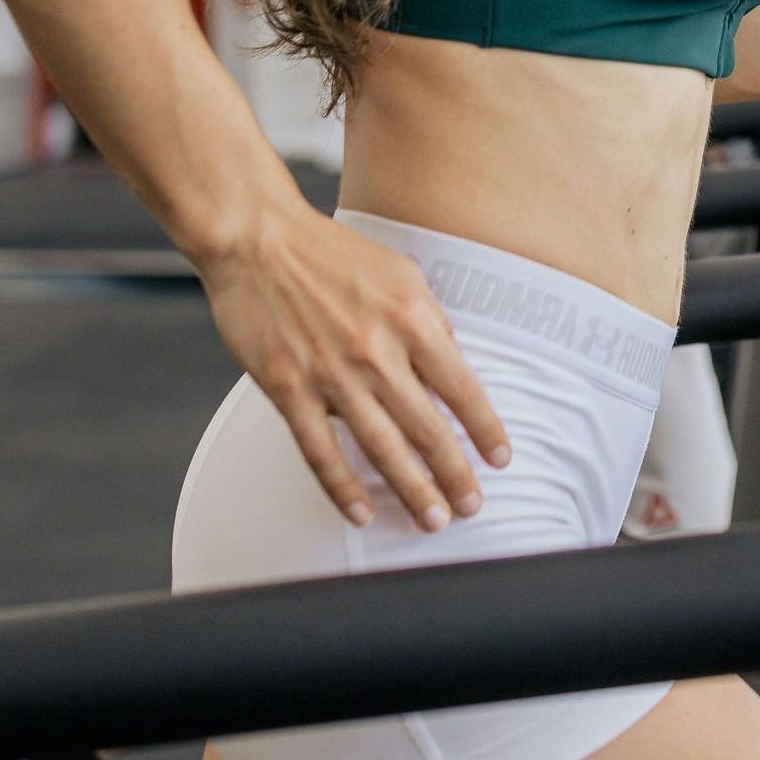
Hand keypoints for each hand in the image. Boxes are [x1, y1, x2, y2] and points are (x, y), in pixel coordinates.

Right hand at [199, 203, 511, 531]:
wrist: (258, 239)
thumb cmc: (333, 254)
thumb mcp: (401, 273)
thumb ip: (429, 321)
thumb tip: (454, 363)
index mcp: (412, 318)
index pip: (462, 388)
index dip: (486, 429)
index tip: (501, 460)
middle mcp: (378, 350)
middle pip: (428, 427)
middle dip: (455, 474)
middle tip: (473, 507)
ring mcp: (331, 373)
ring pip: (382, 447)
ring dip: (412, 489)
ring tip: (434, 520)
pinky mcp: (288, 388)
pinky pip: (320, 450)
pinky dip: (343, 487)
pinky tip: (361, 513)